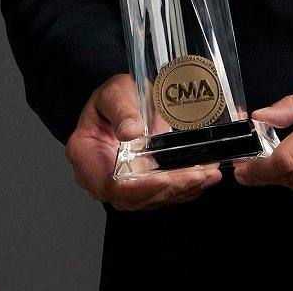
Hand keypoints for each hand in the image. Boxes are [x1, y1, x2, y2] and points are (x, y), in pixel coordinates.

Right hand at [65, 74, 221, 210]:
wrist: (119, 101)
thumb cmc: (111, 98)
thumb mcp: (115, 93)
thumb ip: (122, 110)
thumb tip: (130, 131)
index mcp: (85, 154)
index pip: (109, 185)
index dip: (139, 188)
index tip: (165, 180)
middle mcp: (97, 176)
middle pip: (132, 197)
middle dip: (169, 189)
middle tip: (198, 176)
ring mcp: (117, 184)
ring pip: (148, 199)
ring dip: (180, 190)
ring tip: (207, 176)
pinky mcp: (135, 185)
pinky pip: (157, 195)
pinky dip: (181, 189)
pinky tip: (201, 178)